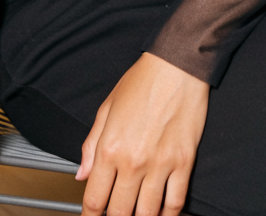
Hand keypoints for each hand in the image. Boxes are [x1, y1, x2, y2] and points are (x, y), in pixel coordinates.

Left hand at [77, 52, 209, 215]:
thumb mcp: (107, 108)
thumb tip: (82, 175)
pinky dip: (168, 215)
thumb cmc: (142, 81)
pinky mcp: (183, 162)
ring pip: (148, 214)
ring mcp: (160, 165)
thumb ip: (91, 145)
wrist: (176, 65)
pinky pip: (175, 202)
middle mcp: (133, 161)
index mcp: (110, 148)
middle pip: (120, 213)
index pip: (95, 199)